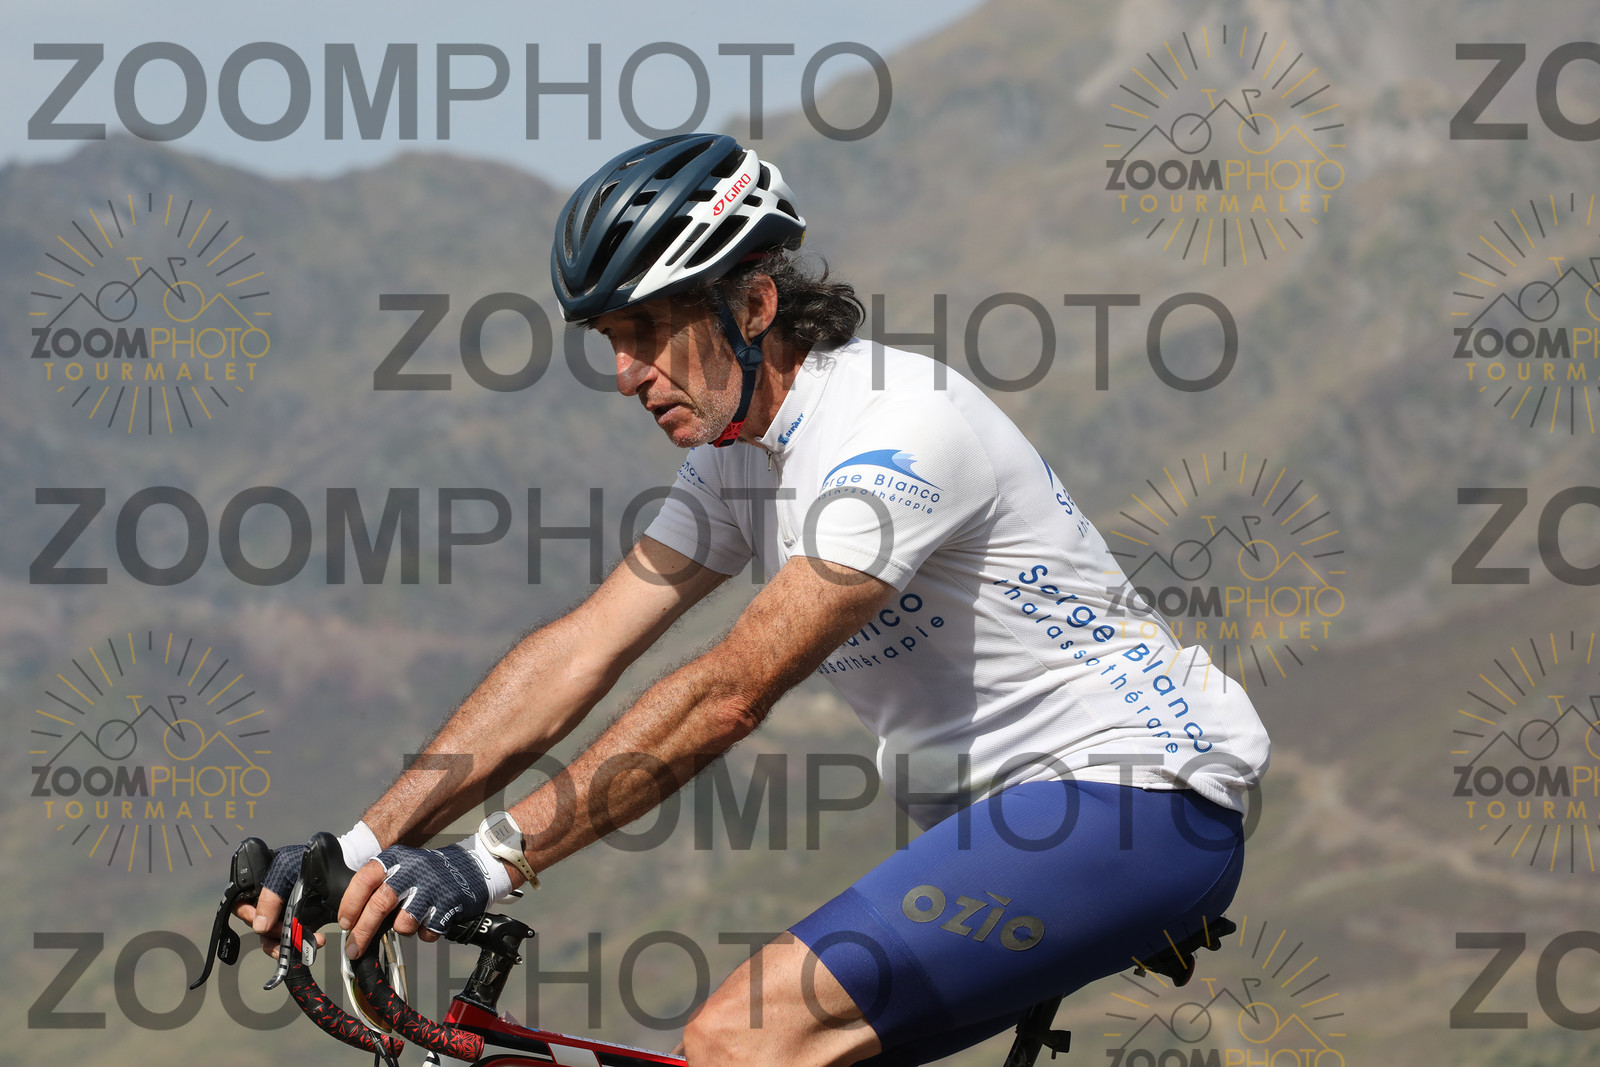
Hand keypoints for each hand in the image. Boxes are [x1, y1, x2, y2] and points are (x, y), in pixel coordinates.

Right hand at [231, 823, 382, 956]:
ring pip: (275, 939)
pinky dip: (302, 945)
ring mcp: (284, 915)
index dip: (248, 916)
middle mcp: (269, 904)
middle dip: (271, 936)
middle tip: (287, 933)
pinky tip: (315, 941)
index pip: (241, 907)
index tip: (262, 924)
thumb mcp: (283, 871)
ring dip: (287, 945)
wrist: (334, 865)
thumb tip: (260, 926)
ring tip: (303, 943)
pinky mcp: (300, 924)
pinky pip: (294, 941)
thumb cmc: (304, 861)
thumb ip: (270, 896)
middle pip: (258, 928)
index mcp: (259, 889)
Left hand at [341, 843, 490, 957]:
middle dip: (364, 931)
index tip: (345, 923)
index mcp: (395, 859)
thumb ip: (379, 886)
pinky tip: (431, 920)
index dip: (350, 904)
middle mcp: (411, 870)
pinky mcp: (448, 904)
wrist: (470, 868)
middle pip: (380, 904)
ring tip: (411, 920)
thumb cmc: (428, 873)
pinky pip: (427, 932)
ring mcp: (431, 887)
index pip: (364, 880)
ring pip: (404, 922)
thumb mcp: (401, 867)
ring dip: (404, 928)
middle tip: (354, 948)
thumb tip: (353, 919)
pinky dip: (426, 932)